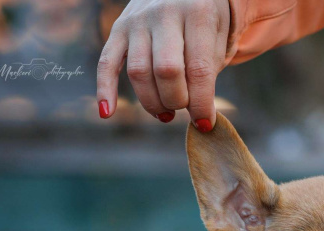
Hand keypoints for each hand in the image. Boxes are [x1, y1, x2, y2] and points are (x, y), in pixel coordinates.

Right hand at [96, 0, 230, 130]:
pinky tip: (108, 113)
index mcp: (197, 13)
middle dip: (177, 101)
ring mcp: (137, 20)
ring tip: (166, 114)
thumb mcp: (218, 38)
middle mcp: (164, 13)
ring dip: (152, 102)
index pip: (198, 69)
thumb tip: (199, 119)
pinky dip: (105, 89)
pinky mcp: (118, 28)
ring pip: (139, 72)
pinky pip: (107, 62)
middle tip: (184, 108)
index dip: (201, 103)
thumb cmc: (204, 20)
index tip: (205, 124)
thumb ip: (208, 73)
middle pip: (166, 71)